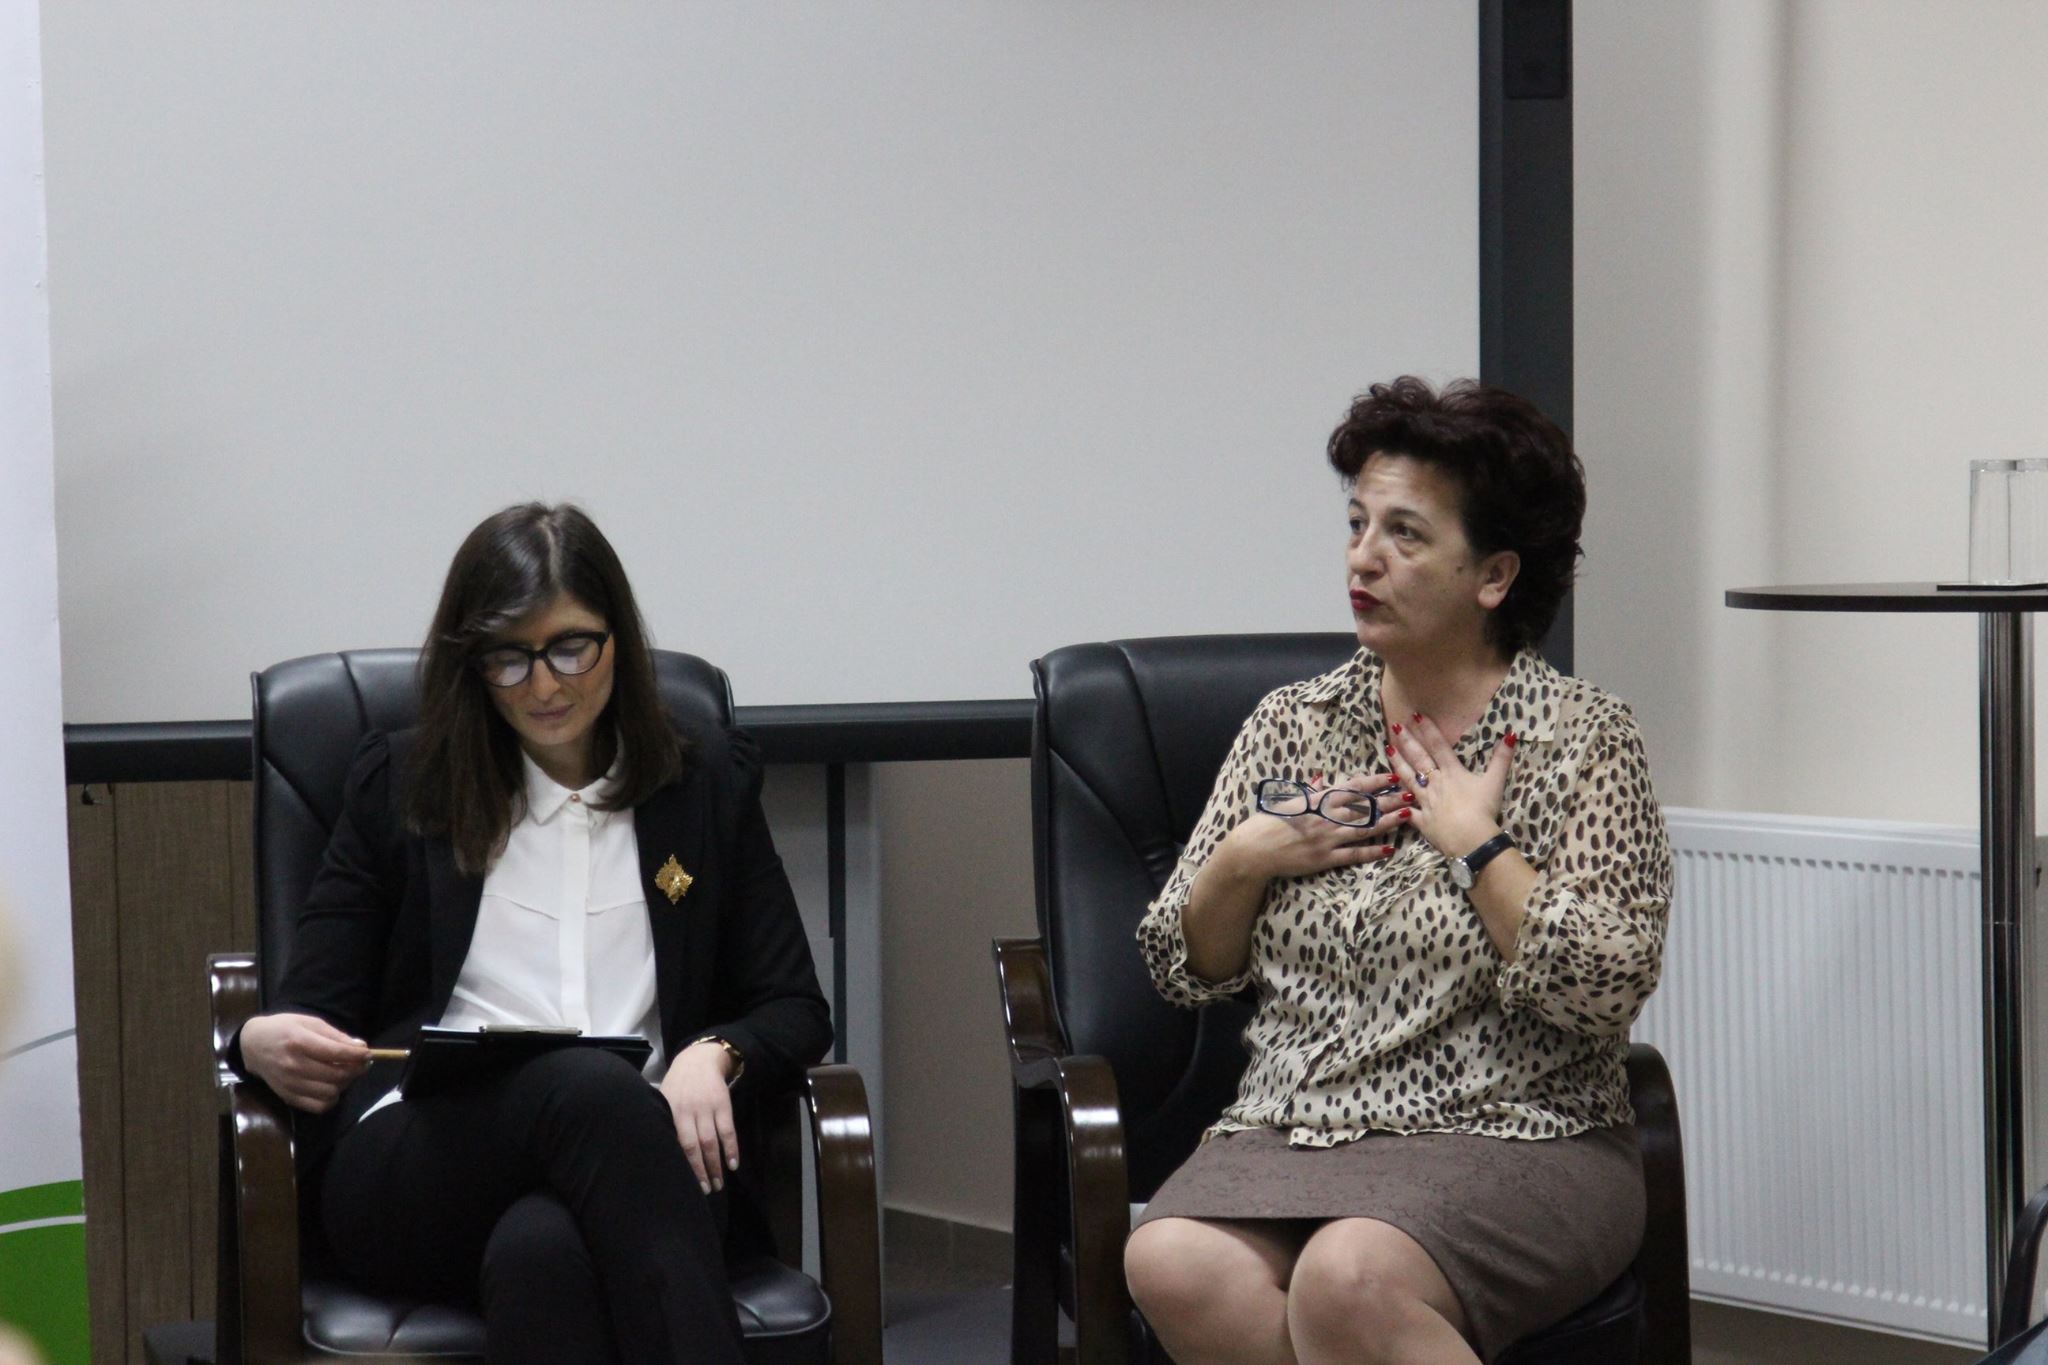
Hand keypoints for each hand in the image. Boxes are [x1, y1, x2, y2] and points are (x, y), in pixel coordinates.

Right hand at [239, 1012, 370, 1112]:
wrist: (252, 1045)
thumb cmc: (283, 1029)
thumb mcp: (309, 1022)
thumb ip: (335, 1035)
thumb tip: (360, 1047)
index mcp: (299, 1042)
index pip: (336, 1053)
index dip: (357, 1055)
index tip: (368, 1053)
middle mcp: (293, 1065)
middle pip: (336, 1074)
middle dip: (356, 1069)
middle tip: (361, 1063)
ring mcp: (289, 1084)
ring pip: (330, 1092)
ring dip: (344, 1084)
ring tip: (345, 1073)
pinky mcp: (287, 1097)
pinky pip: (317, 1106)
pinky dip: (330, 1099)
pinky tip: (331, 1086)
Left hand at [660, 1040, 739, 1194]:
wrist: (698, 1059)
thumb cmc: (677, 1085)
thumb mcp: (664, 1100)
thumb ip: (663, 1122)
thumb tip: (659, 1152)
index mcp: (671, 1112)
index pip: (677, 1144)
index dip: (683, 1165)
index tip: (685, 1185)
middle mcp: (689, 1111)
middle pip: (695, 1146)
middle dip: (700, 1171)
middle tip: (705, 1191)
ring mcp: (707, 1108)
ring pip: (712, 1142)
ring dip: (716, 1165)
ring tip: (718, 1184)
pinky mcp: (723, 1105)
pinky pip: (728, 1131)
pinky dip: (732, 1148)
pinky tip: (733, 1164)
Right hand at [1218, 769, 1408, 881]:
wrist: (1255, 848)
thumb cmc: (1269, 822)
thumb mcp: (1289, 801)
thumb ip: (1310, 791)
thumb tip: (1322, 779)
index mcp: (1317, 800)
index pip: (1352, 788)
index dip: (1374, 782)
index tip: (1393, 776)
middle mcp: (1326, 817)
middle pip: (1364, 807)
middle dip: (1389, 800)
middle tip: (1412, 794)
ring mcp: (1327, 838)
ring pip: (1364, 828)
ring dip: (1387, 822)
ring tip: (1406, 816)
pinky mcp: (1325, 859)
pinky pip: (1353, 854)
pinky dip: (1371, 852)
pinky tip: (1389, 848)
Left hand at [1386, 715, 1516, 857]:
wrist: (1470, 839)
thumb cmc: (1483, 809)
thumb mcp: (1495, 782)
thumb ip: (1501, 759)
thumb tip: (1511, 735)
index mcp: (1452, 773)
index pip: (1438, 746)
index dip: (1428, 730)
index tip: (1416, 716)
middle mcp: (1435, 783)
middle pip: (1419, 759)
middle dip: (1407, 741)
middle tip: (1395, 726)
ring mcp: (1426, 802)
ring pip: (1408, 779)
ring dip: (1398, 764)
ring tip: (1387, 750)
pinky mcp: (1421, 821)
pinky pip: (1407, 811)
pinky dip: (1399, 804)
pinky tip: (1390, 797)